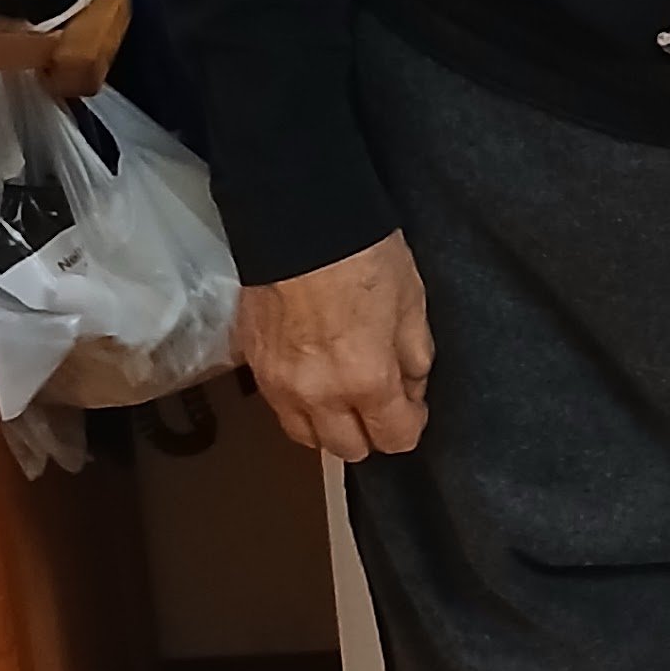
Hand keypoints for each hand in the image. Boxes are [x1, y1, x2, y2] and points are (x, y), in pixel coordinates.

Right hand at [238, 230, 433, 458]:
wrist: (300, 221)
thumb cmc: (363, 255)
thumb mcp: (412, 303)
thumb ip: (415, 356)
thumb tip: (412, 386)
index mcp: (366, 381)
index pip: (394, 439)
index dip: (411, 425)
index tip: (413, 407)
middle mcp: (318, 395)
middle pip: (348, 449)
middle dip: (370, 433)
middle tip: (380, 402)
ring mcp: (279, 383)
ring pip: (306, 437)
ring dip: (330, 426)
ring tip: (344, 396)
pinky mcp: (253, 365)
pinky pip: (279, 408)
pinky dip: (299, 405)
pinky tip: (313, 379)